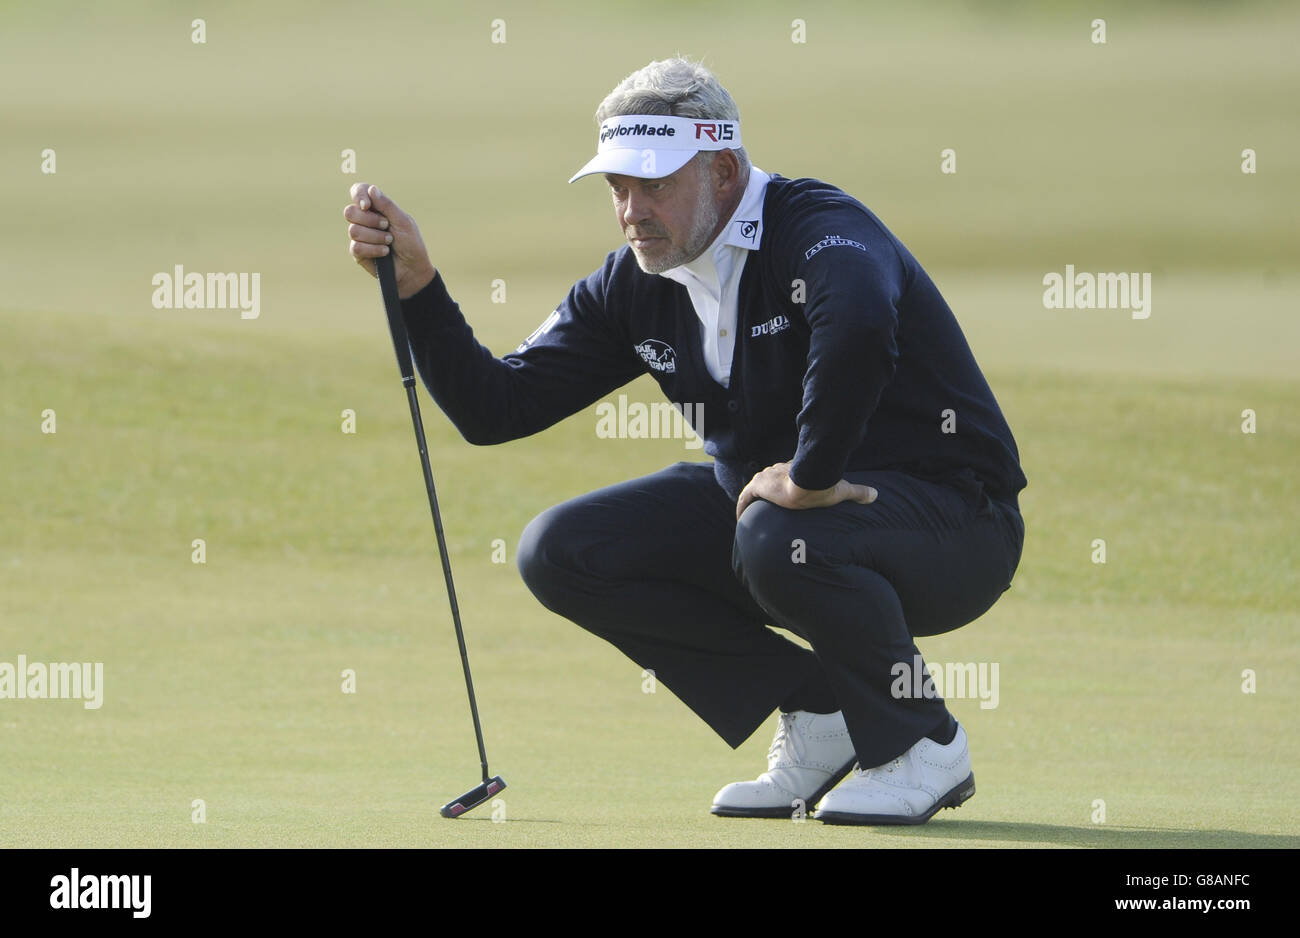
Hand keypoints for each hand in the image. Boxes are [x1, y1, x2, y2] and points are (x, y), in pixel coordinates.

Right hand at [344, 183, 436, 298]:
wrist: (412, 269)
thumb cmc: (411, 243)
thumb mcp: (403, 222)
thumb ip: (387, 205)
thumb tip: (371, 189)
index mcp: (376, 207)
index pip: (358, 191)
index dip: (358, 195)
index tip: (367, 206)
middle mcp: (364, 219)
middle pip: (349, 211)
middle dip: (370, 220)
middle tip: (387, 226)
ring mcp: (360, 236)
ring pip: (353, 230)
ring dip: (375, 237)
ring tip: (389, 242)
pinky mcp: (357, 252)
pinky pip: (356, 247)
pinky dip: (373, 249)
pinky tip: (384, 253)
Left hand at [735, 462, 876, 519]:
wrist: (809, 482)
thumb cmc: (824, 485)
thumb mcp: (841, 490)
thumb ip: (857, 492)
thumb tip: (876, 495)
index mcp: (794, 469)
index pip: (784, 476)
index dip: (781, 488)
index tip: (781, 498)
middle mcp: (777, 470)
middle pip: (767, 482)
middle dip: (765, 494)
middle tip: (764, 509)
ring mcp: (766, 477)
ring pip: (754, 490)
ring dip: (751, 502)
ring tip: (751, 516)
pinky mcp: (758, 486)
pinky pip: (744, 498)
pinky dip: (742, 507)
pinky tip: (741, 518)